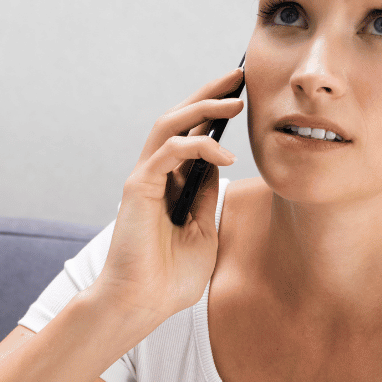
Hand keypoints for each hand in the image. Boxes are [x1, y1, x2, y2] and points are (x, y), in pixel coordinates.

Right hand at [90, 67, 242, 324]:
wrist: (143, 304)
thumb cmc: (170, 278)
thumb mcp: (204, 233)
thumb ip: (208, 199)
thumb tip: (218, 166)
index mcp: (170, 185)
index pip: (192, 137)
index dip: (215, 114)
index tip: (244, 96)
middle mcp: (154, 175)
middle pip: (179, 120)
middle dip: (209, 94)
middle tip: (239, 76)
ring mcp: (144, 178)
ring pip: (169, 124)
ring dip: (202, 107)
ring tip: (235, 99)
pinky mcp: (138, 186)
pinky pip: (169, 150)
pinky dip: (197, 145)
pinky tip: (225, 154)